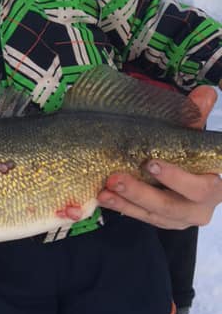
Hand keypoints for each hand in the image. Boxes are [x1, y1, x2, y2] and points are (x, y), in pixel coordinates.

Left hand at [97, 85, 221, 228]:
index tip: (151, 163)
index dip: (176, 178)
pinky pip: (138, 217)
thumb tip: (207, 91)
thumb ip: (197, 116)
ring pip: (151, 214)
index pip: (199, 187)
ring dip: (125, 201)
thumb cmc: (189, 156)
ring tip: (104, 189)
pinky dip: (120, 207)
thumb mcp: (192, 137)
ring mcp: (177, 220)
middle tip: (115, 177)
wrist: (185, 180)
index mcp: (212, 188)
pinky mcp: (158, 222)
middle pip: (170, 206)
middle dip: (141, 192)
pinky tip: (103, 197)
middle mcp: (197, 209)